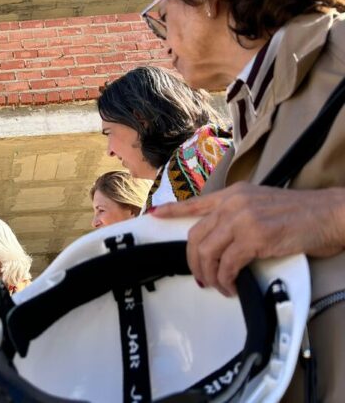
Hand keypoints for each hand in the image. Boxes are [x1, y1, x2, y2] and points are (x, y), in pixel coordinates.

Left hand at [152, 183, 344, 295]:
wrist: (327, 213)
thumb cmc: (300, 214)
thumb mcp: (261, 204)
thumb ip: (238, 214)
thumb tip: (221, 239)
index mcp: (232, 194)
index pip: (195, 203)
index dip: (172, 210)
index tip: (154, 215)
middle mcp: (232, 203)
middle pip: (195, 236)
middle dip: (194, 262)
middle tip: (202, 278)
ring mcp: (242, 219)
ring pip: (207, 252)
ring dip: (210, 275)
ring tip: (220, 286)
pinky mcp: (254, 237)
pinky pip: (228, 264)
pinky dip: (226, 280)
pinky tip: (233, 287)